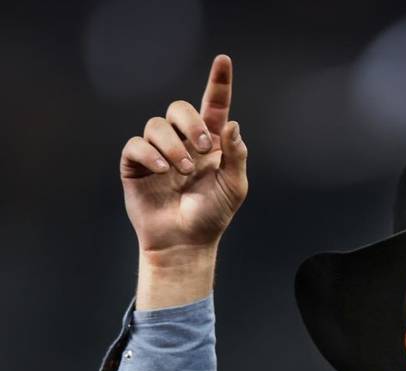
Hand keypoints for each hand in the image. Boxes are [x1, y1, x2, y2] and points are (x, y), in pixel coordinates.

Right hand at [119, 54, 247, 253]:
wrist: (186, 242)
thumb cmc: (212, 215)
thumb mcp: (234, 186)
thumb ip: (236, 155)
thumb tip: (232, 124)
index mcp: (210, 144)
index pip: (213, 106)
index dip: (218, 83)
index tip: (223, 61)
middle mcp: (182, 142)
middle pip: (179, 108)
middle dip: (191, 122)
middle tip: (203, 148)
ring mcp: (158, 152)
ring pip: (157, 125)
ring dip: (172, 145)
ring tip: (182, 171)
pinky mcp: (136, 165)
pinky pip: (136, 145)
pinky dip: (150, 154)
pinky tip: (164, 171)